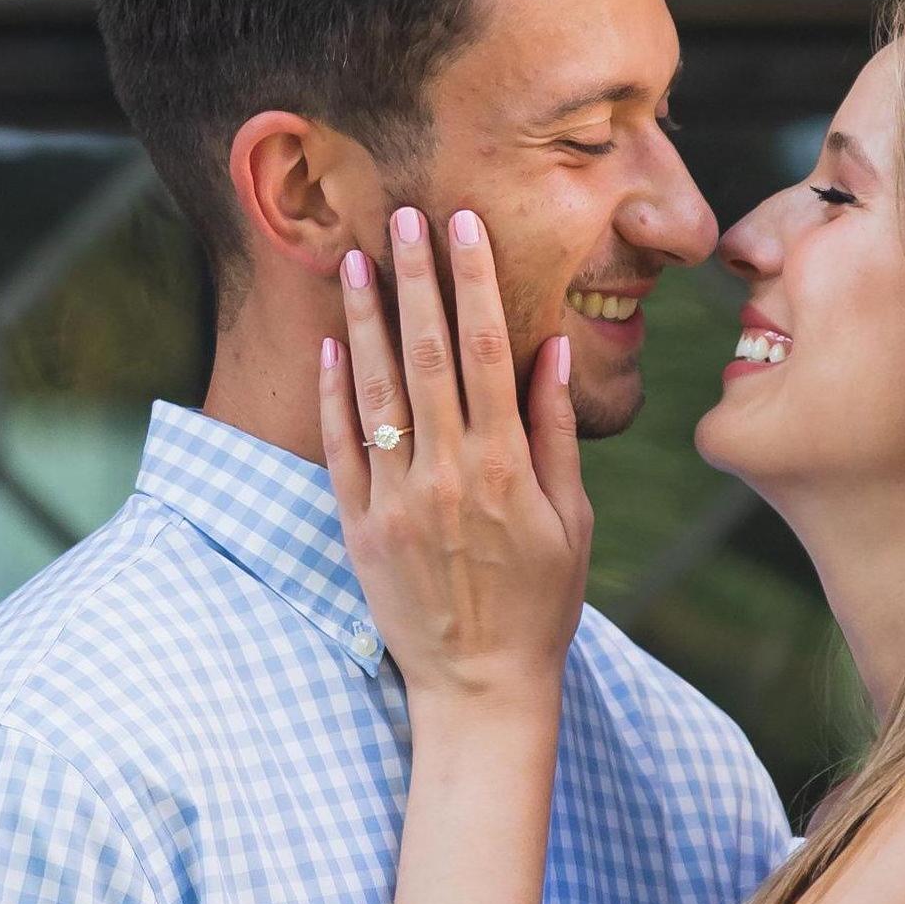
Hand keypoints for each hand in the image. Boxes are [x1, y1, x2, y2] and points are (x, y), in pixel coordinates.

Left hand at [319, 204, 590, 707]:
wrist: (479, 687)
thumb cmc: (540, 605)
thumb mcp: (572, 522)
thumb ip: (559, 435)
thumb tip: (553, 352)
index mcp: (507, 468)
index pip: (485, 351)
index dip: (473, 281)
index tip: (464, 225)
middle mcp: (447, 475)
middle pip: (426, 355)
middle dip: (415, 279)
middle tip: (403, 216)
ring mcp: (396, 501)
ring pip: (376, 391)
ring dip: (365, 320)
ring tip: (355, 260)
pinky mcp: (359, 528)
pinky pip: (340, 448)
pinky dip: (334, 394)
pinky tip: (332, 345)